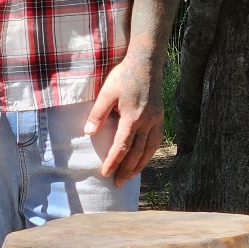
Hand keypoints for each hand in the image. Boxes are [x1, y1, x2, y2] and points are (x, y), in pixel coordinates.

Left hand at [84, 52, 163, 183]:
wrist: (146, 64)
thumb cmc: (123, 77)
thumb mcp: (106, 93)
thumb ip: (98, 114)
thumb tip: (89, 133)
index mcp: (132, 117)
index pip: (122, 146)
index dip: (114, 162)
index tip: (106, 173)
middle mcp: (147, 122)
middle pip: (137, 153)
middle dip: (127, 170)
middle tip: (118, 183)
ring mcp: (156, 120)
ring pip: (149, 149)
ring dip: (139, 165)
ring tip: (131, 176)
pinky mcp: (160, 117)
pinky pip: (156, 141)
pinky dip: (149, 153)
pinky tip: (143, 158)